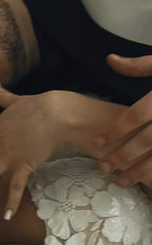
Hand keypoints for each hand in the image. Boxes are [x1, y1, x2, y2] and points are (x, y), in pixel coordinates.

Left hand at [96, 53, 151, 186]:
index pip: (136, 115)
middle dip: (123, 155)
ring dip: (140, 171)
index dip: (116, 130)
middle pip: (147, 140)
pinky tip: (147, 183)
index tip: (98, 142)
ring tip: (121, 181)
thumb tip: (110, 60)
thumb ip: (138, 65)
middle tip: (103, 167)